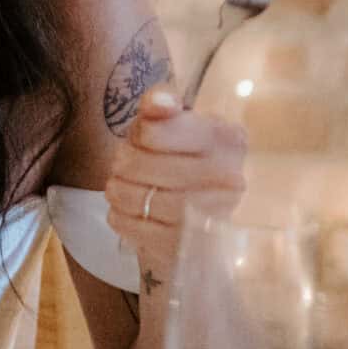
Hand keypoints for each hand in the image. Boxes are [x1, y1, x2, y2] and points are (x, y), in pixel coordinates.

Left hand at [104, 89, 247, 287]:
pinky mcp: (185, 246)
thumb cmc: (181, 161)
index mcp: (227, 139)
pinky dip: (119, 214)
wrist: (201, 225)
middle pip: (137, 164)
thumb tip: (159, 102)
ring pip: (130, 195)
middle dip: (123, 162)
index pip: (155, 130)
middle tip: (130, 166)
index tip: (145, 139)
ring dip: (119, 189)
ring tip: (130, 187)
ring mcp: (208, 217)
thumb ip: (162, 104)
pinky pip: (125, 222)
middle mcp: (228, 178)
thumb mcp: (174, 126)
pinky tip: (135, 211)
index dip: (138, 134)